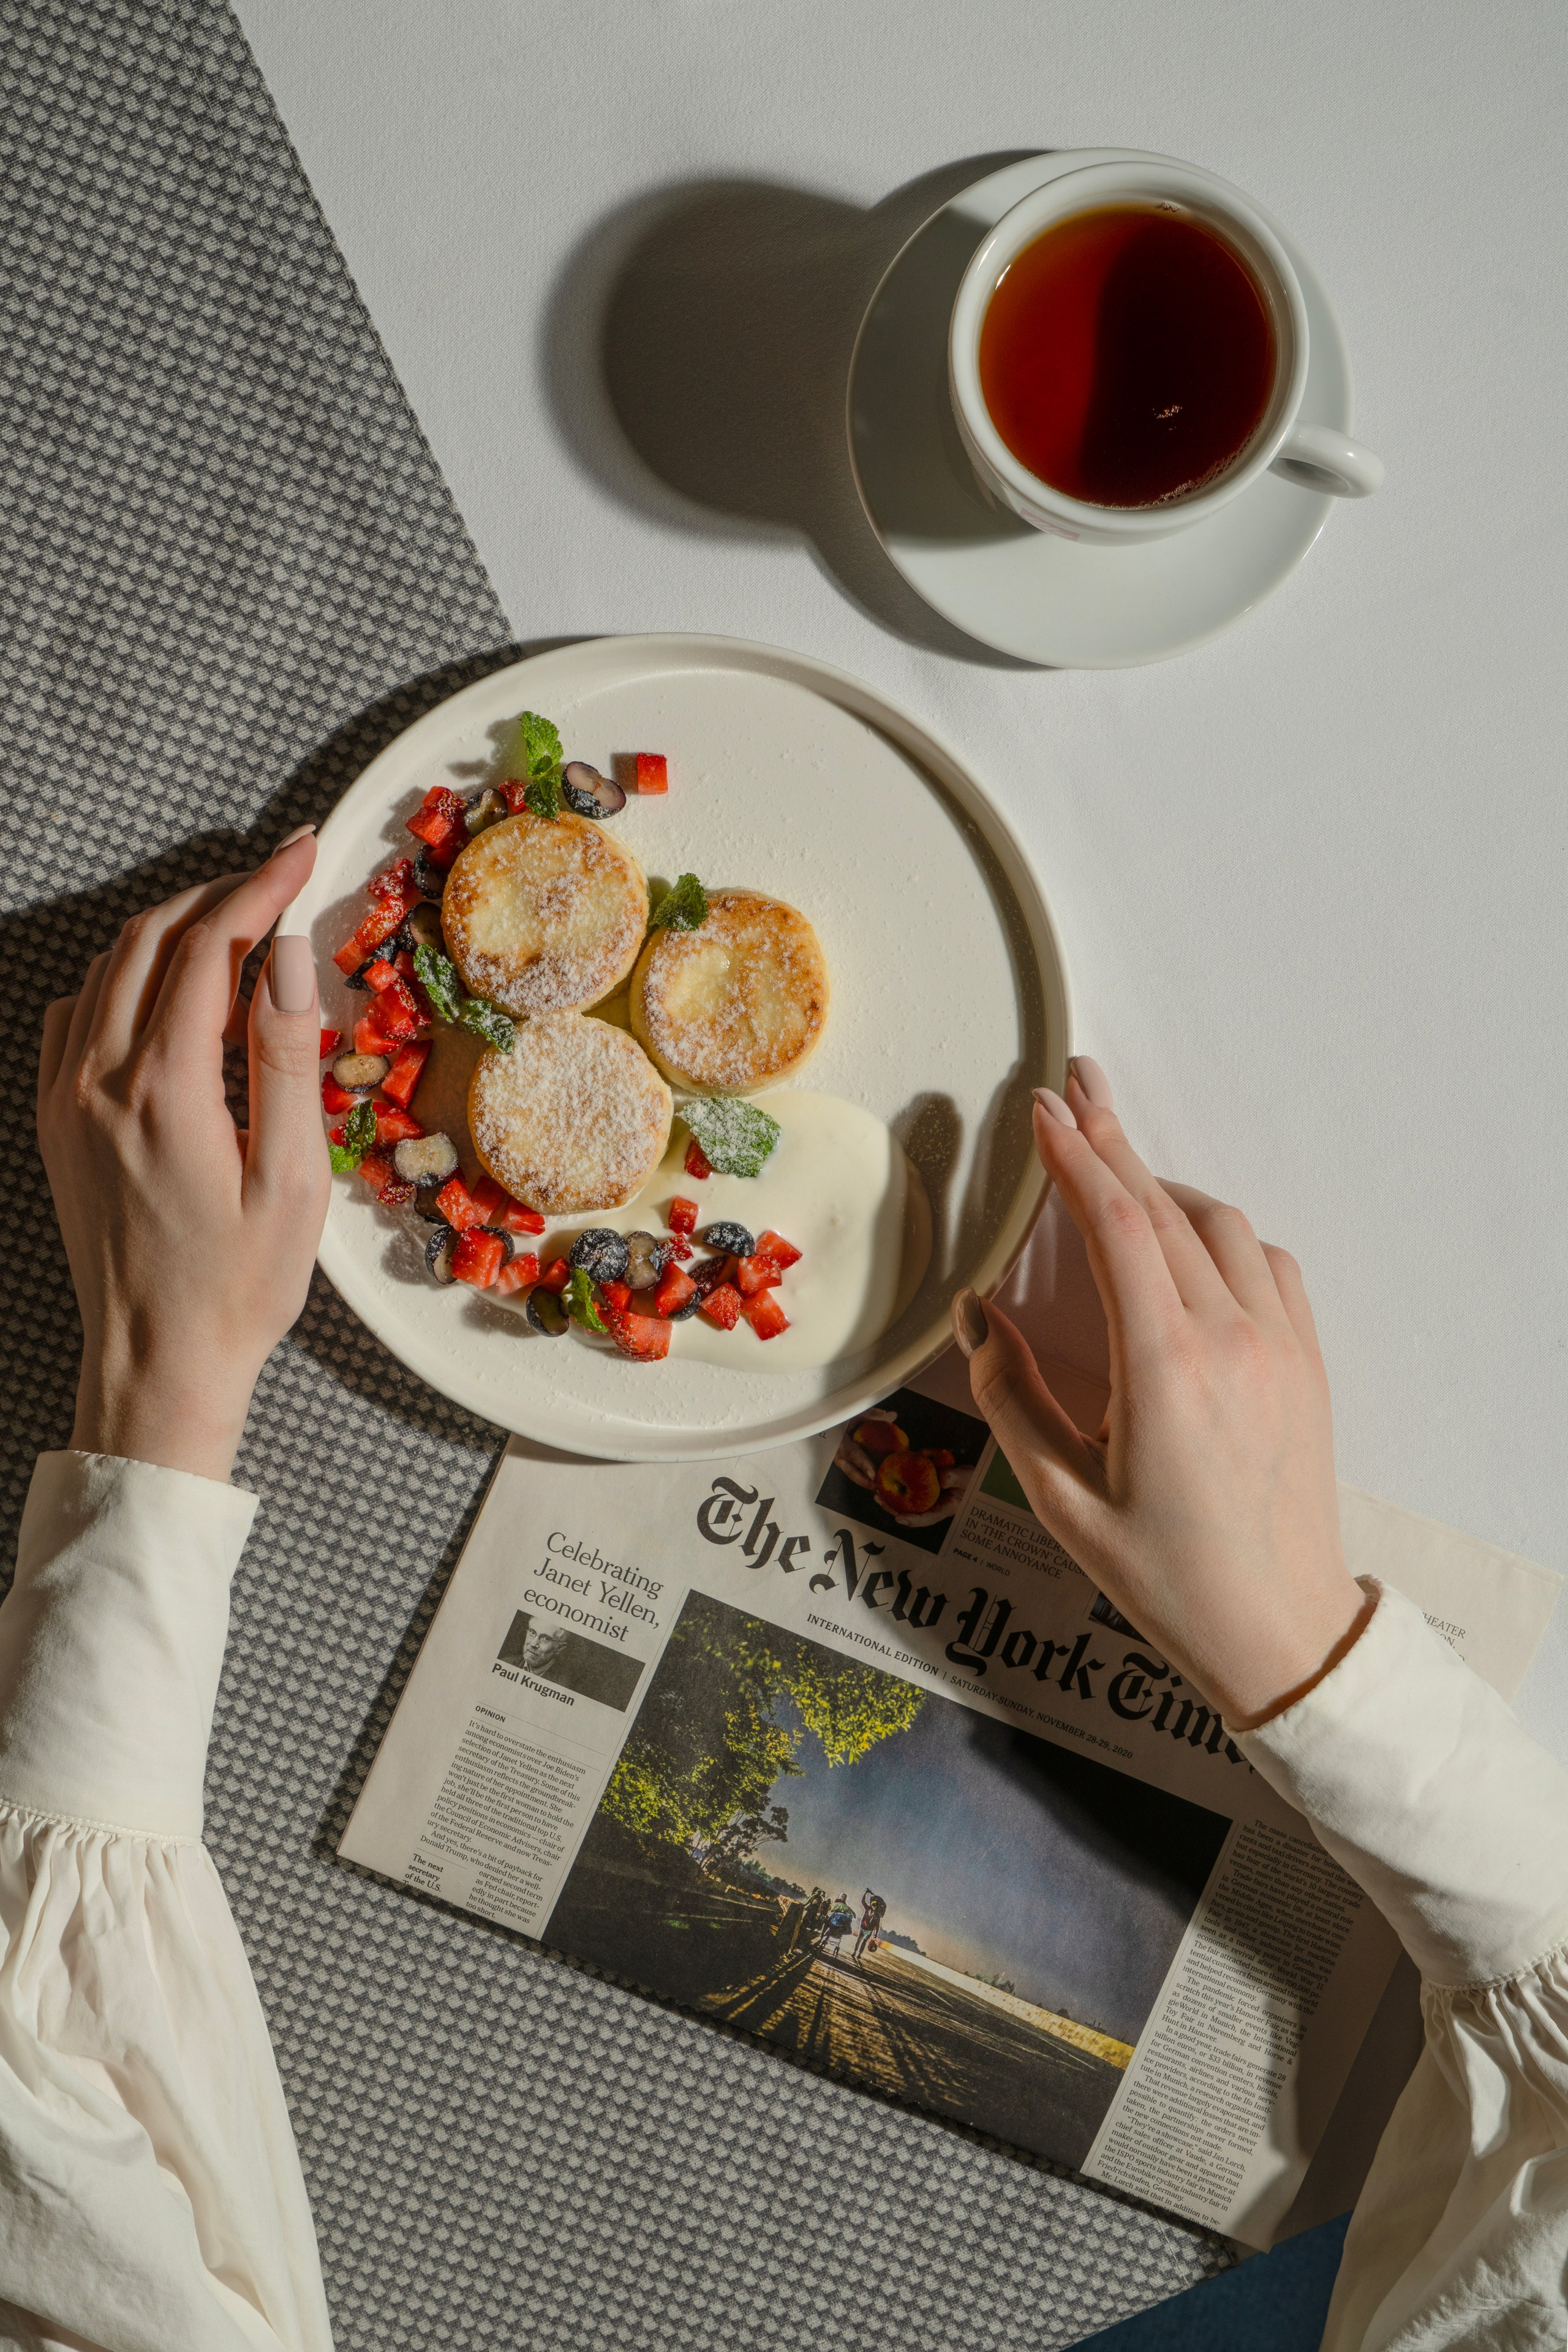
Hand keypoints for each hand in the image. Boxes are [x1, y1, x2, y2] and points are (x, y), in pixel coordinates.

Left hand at [36, 834, 329, 1482]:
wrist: (156, 1364)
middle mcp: (98, 1081)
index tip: (304, 852)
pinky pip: (77, 1016)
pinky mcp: (56, 1122)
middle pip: (152, 940)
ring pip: (108, 970)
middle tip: (281, 873)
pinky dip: (124, 979)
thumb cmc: (237, 1286)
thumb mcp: (293, 1177)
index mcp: (162, 1090)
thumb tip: (286, 956)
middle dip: (220, 893)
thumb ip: (285, 1057)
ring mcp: (66, 1100)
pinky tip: (168, 993)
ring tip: (238, 922)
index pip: (210, 946)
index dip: (261, 887)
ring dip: (172, 929)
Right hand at [951, 1060, 1371, 1729]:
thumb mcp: (1061, 1500)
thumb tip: (978, 1316)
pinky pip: (1266, 1264)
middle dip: (1110, 1141)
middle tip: (1072, 1086)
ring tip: (1113, 1167)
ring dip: (1161, 1187)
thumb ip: (1016, 1396)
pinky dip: (1218, 1232)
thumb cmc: (1166, 1579)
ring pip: (1218, 1226)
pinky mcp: (1306, 1363)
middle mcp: (1230, 1340)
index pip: (1114, 1227)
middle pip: (1161, 1208)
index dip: (1074, 1157)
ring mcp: (1278, 1347)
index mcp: (1163, 1368)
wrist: (1280, 1629)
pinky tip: (1186, 1239)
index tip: (1041, 1109)